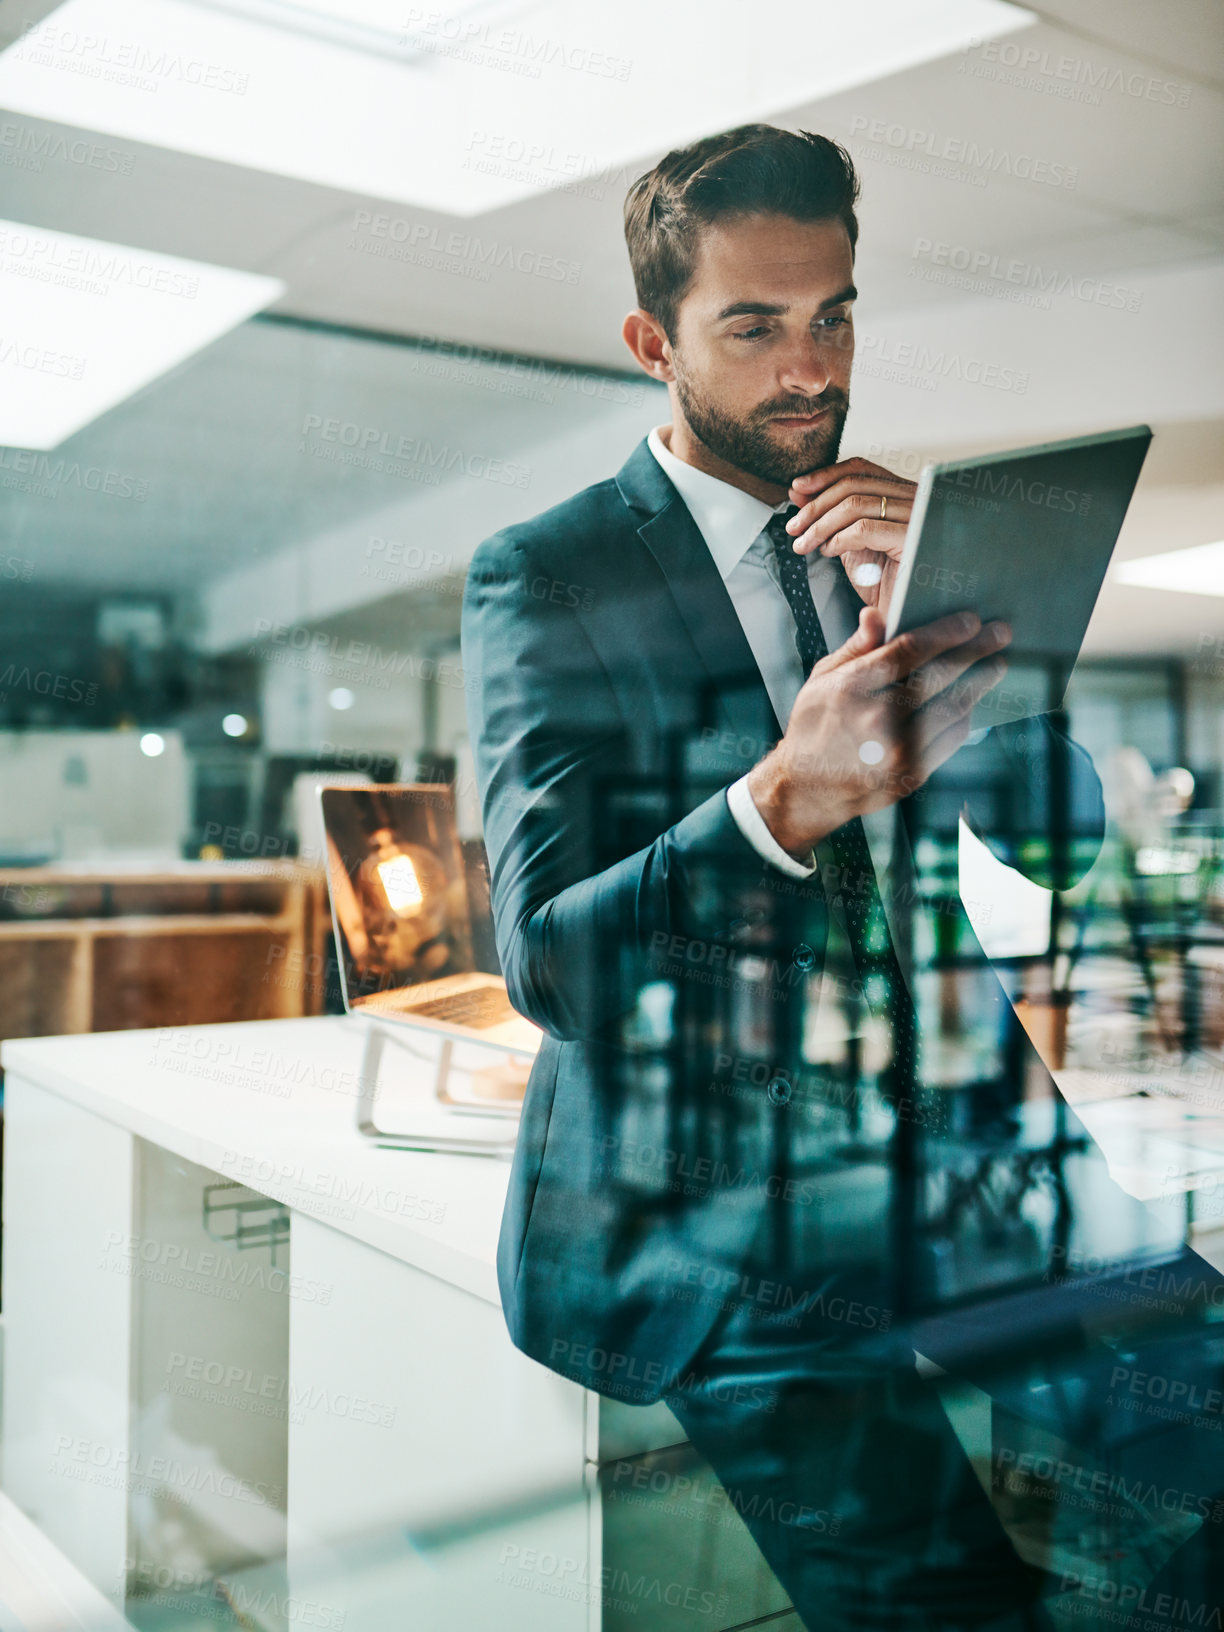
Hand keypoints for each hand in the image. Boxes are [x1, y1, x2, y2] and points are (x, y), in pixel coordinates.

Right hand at [747, 606, 1010, 858]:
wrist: (809, 789)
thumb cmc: (816, 726)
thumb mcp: (822, 680)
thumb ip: (856, 648)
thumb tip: (877, 613)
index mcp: (851, 688)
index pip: (909, 651)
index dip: (945, 632)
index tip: (970, 619)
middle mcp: (876, 718)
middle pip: (939, 676)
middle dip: (975, 649)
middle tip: (1000, 632)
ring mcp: (897, 750)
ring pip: (953, 706)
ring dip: (980, 681)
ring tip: (996, 663)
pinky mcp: (912, 773)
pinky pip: (951, 737)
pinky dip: (966, 714)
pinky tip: (972, 699)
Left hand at [785, 456, 915, 614]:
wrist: (908, 615)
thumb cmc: (886, 581)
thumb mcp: (853, 542)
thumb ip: (831, 516)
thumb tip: (799, 491)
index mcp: (904, 494)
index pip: (862, 469)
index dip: (825, 475)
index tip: (797, 489)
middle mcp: (916, 499)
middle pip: (854, 484)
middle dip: (815, 505)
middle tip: (794, 527)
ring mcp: (918, 516)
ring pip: (855, 505)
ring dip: (820, 525)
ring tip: (805, 544)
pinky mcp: (912, 539)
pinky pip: (864, 530)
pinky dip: (838, 539)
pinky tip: (828, 551)